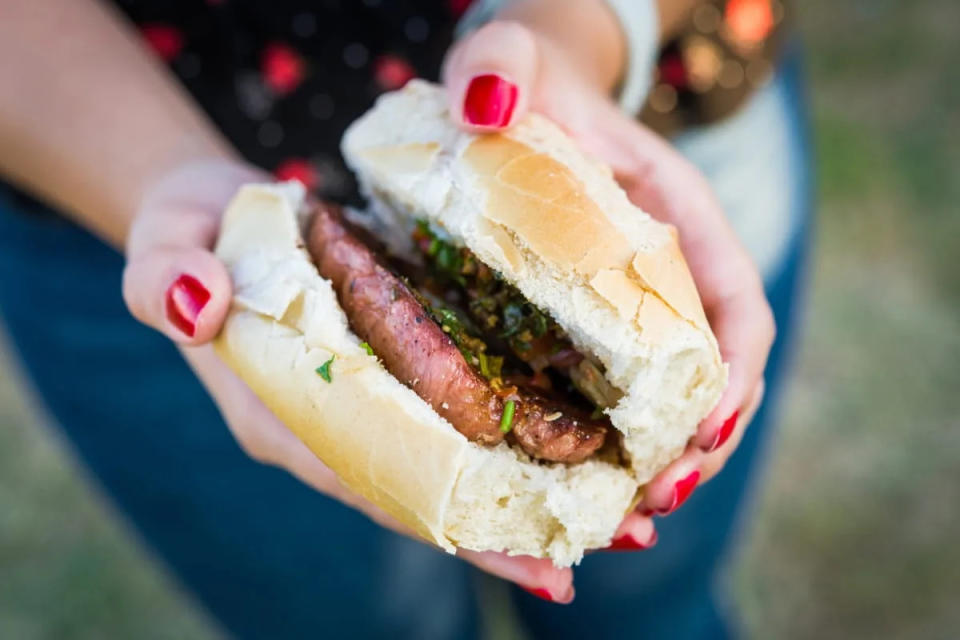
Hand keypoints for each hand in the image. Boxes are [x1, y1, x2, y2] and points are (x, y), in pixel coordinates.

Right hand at [120, 159, 577, 603]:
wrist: (216, 212)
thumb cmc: (190, 231)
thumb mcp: (165, 239)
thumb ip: (166, 276)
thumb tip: (194, 303)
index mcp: (278, 414)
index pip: (369, 481)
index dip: (445, 519)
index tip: (527, 558)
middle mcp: (330, 426)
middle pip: (422, 491)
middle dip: (499, 529)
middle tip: (589, 557)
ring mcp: (364, 404)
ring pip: (445, 463)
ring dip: (517, 492)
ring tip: (603, 517)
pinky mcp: (391, 371)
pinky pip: (450, 415)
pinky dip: (505, 434)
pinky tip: (568, 439)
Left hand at [443, 20, 773, 526]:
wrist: (505, 94)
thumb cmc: (515, 78)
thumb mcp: (506, 61)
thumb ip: (497, 65)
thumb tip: (484, 102)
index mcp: (670, 208)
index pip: (729, 297)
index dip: (730, 370)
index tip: (703, 430)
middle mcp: (663, 265)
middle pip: (710, 368)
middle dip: (695, 442)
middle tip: (651, 502)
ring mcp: (628, 301)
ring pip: (667, 395)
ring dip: (656, 460)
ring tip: (619, 520)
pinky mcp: (584, 325)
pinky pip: (613, 395)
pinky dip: (608, 445)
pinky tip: (575, 485)